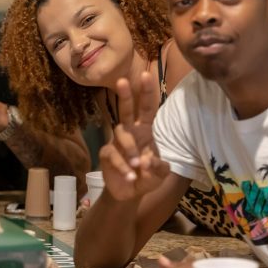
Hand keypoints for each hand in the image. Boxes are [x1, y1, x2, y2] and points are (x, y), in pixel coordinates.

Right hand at [99, 71, 166, 200]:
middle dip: (125, 95)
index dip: (147, 92)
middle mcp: (130, 131)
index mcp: (145, 130)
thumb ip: (160, 168)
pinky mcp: (107, 154)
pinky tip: (130, 176)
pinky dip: (122, 166)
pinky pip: (112, 154)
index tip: (147, 74)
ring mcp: (117, 142)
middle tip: (122, 81)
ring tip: (137, 165)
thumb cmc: (147, 177)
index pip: (148, 108)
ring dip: (129, 148)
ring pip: (121, 133)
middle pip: (127, 110)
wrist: (130, 192)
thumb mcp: (160, 174)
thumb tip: (148, 161)